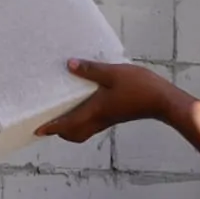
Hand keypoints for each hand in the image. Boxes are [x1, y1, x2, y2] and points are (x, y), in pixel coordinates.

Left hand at [35, 59, 178, 142]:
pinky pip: (92, 122)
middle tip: (47, 122)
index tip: (36, 130)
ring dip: (70, 126)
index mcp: (94, 111)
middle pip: (74, 133)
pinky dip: (82, 118)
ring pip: (83, 129)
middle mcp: (98, 119)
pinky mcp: (115, 115)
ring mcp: (107, 119)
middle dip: (59, 131)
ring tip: (61, 113)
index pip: (67, 124)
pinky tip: (83, 102)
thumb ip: (91, 69)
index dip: (51, 128)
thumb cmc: (139, 88)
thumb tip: (69, 65)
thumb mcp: (113, 73)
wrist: (162, 101)